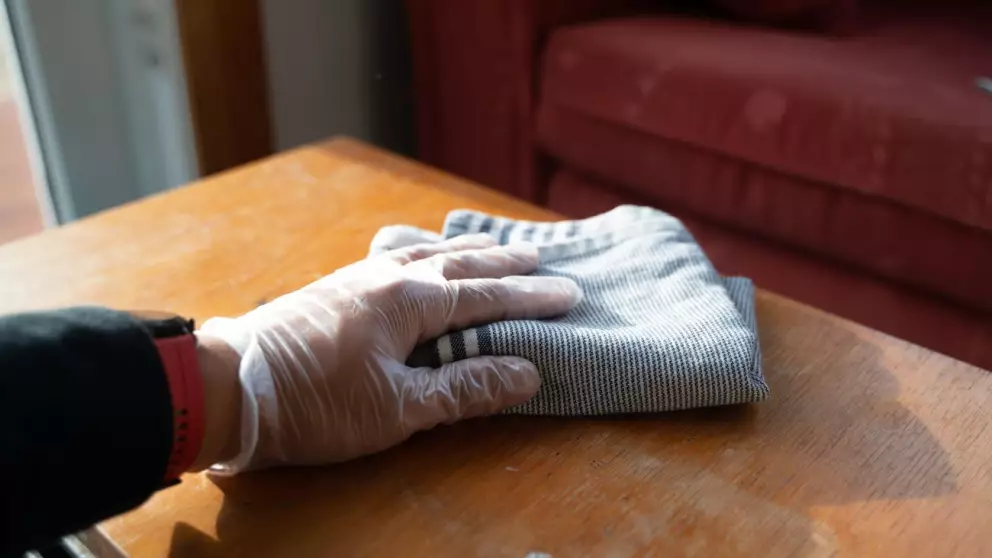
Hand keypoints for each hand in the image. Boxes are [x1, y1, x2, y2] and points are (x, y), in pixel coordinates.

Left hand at [198, 234, 580, 471]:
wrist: (229, 386)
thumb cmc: (315, 402)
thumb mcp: (398, 408)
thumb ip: (464, 388)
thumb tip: (527, 373)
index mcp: (412, 301)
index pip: (486, 297)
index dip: (531, 298)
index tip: (570, 294)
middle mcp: (389, 276)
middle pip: (461, 263)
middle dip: (507, 266)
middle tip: (544, 259)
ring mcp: (359, 276)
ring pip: (428, 252)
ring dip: (468, 252)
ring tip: (496, 250)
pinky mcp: (336, 286)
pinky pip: (398, 254)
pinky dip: (428, 251)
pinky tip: (422, 254)